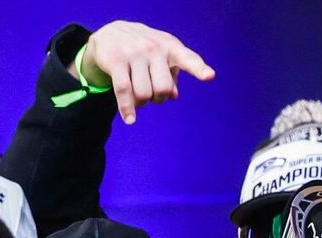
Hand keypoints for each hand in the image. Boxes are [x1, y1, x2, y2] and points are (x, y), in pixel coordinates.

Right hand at [80, 21, 215, 124]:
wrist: (112, 33)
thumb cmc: (143, 49)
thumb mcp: (161, 57)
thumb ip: (171, 75)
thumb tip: (174, 96)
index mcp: (171, 46)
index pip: (188, 59)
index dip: (199, 69)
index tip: (209, 76)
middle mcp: (154, 48)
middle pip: (163, 89)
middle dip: (158, 99)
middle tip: (152, 95)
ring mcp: (135, 53)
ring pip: (143, 94)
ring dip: (141, 103)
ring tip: (137, 98)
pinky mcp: (117, 61)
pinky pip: (124, 91)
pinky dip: (127, 109)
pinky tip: (130, 119)